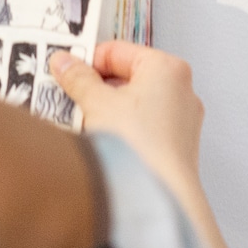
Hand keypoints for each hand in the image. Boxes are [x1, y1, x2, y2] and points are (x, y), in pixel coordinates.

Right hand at [49, 43, 244, 247]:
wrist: (159, 196)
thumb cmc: (138, 146)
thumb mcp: (96, 103)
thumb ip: (78, 78)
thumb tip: (65, 63)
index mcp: (167, 68)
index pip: (118, 51)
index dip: (88, 61)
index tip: (67, 73)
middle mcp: (181, 89)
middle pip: (128, 76)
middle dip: (98, 87)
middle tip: (72, 98)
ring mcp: (183, 118)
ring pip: (137, 102)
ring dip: (109, 109)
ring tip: (87, 122)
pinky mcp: (178, 144)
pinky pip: (146, 125)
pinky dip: (124, 127)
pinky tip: (106, 141)